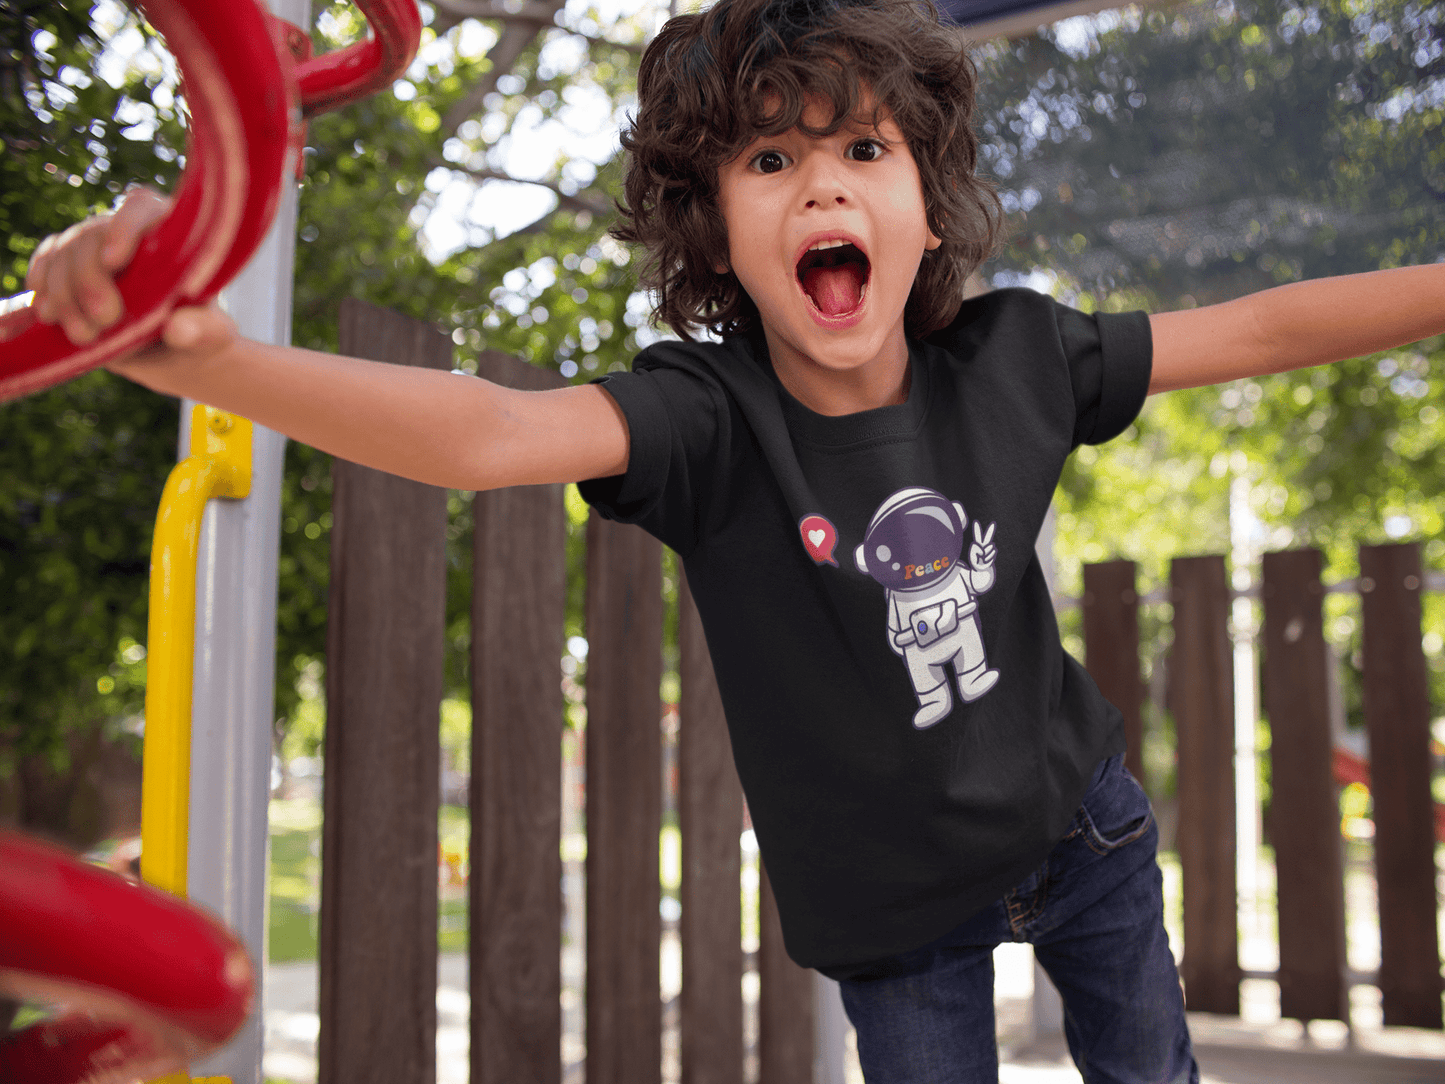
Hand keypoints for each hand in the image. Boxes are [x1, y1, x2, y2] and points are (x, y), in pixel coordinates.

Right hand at [27, 186, 239, 385]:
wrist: (175, 353)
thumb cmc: (200, 334)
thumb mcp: (213, 336)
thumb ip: (202, 330)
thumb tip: (178, 329)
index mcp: (169, 233)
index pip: (140, 207)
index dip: (123, 227)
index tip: (115, 260)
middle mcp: (127, 234)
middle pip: (92, 235)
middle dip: (90, 278)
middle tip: (105, 319)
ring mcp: (95, 250)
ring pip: (64, 253)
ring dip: (66, 295)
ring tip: (85, 335)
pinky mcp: (70, 271)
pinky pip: (46, 264)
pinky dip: (44, 289)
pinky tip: (49, 313)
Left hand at [969, 521, 995, 569]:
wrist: (980, 569)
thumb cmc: (975, 561)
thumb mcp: (971, 556)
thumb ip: (975, 550)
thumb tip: (983, 549)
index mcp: (977, 544)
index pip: (977, 535)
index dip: (977, 529)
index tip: (976, 522)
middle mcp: (984, 544)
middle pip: (988, 536)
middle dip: (991, 529)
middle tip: (993, 523)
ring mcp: (989, 549)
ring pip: (989, 548)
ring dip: (985, 555)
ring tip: (982, 559)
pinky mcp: (993, 553)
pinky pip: (992, 554)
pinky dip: (988, 559)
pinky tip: (985, 561)